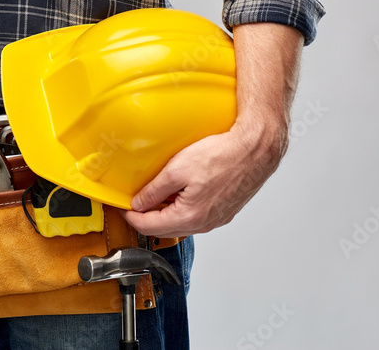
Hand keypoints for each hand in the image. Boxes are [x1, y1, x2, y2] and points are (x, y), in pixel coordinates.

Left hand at [122, 22, 302, 237]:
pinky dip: (183, 209)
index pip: (151, 227)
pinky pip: (197, 216)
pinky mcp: (225, 211)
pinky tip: (180, 194)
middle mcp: (205, 223)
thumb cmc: (222, 155)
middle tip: (135, 205)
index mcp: (190, 216)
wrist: (255, 149)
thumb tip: (139, 203)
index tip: (124, 209)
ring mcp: (217, 219)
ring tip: (155, 197)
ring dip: (166, 214)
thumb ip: (154, 190)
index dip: (132, 218)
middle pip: (166, 229)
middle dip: (147, 219)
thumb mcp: (176, 169)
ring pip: (182, 224)